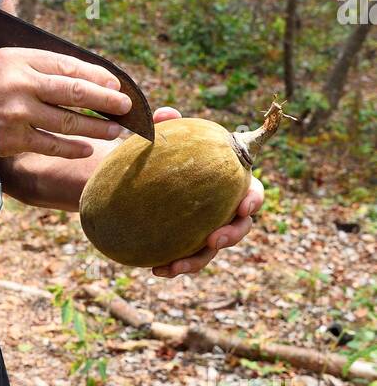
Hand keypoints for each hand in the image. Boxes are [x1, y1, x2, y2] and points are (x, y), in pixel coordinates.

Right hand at [0, 47, 130, 163]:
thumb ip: (29, 67)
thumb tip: (73, 72)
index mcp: (15, 58)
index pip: (66, 64)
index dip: (95, 75)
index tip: (113, 82)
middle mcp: (18, 82)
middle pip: (74, 90)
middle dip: (106, 99)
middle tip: (126, 105)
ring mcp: (17, 112)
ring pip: (69, 121)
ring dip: (97, 126)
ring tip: (115, 129)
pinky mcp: (14, 139)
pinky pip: (53, 144)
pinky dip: (73, 148)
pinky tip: (88, 149)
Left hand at [148, 106, 264, 277]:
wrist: (132, 181)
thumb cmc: (156, 156)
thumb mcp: (158, 140)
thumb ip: (164, 127)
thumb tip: (166, 115)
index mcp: (227, 182)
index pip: (250, 191)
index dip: (253, 200)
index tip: (245, 206)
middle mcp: (221, 210)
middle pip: (240, 227)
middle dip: (232, 236)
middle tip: (215, 240)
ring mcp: (204, 230)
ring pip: (211, 252)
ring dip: (198, 261)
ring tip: (178, 266)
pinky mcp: (185, 246)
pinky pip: (185, 260)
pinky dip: (174, 267)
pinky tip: (157, 270)